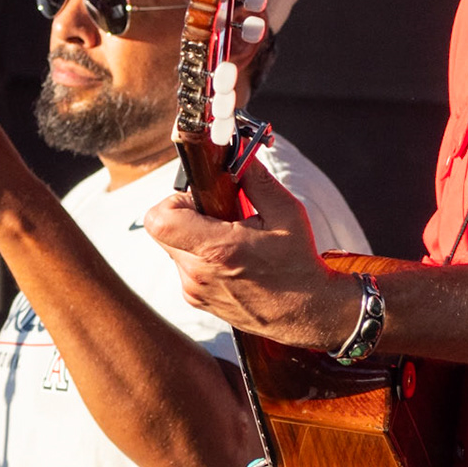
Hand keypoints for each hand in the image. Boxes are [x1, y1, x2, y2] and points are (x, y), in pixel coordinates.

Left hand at [143, 153, 346, 345]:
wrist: (307, 313)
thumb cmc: (299, 265)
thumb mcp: (286, 213)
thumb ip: (256, 179)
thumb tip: (238, 153)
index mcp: (217, 250)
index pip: (160, 220)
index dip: (173, 202)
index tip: (200, 200)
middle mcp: (198, 274)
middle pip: (164, 231)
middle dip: (186, 215)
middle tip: (220, 215)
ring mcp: (195, 290)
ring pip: (173, 248)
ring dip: (193, 236)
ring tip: (230, 238)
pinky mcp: (197, 300)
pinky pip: (184, 266)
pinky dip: (200, 256)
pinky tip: (230, 257)